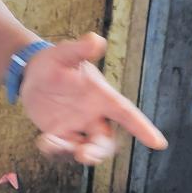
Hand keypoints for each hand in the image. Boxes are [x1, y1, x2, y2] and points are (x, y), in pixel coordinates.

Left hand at [19, 32, 167, 164]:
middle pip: (106, 140)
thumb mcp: (65, 54)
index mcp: (101, 96)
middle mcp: (93, 114)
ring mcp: (77, 126)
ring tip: (54, 143)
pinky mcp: (60, 134)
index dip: (143, 127)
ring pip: (86, 148)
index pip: (126, 113)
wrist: (31, 72)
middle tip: (85, 154)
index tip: (159, 143)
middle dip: (100, 150)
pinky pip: (63, 148)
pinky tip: (44, 142)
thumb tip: (96, 38)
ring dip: (76, 152)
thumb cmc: (54, 61)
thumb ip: (81, 49)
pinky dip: (56, 149)